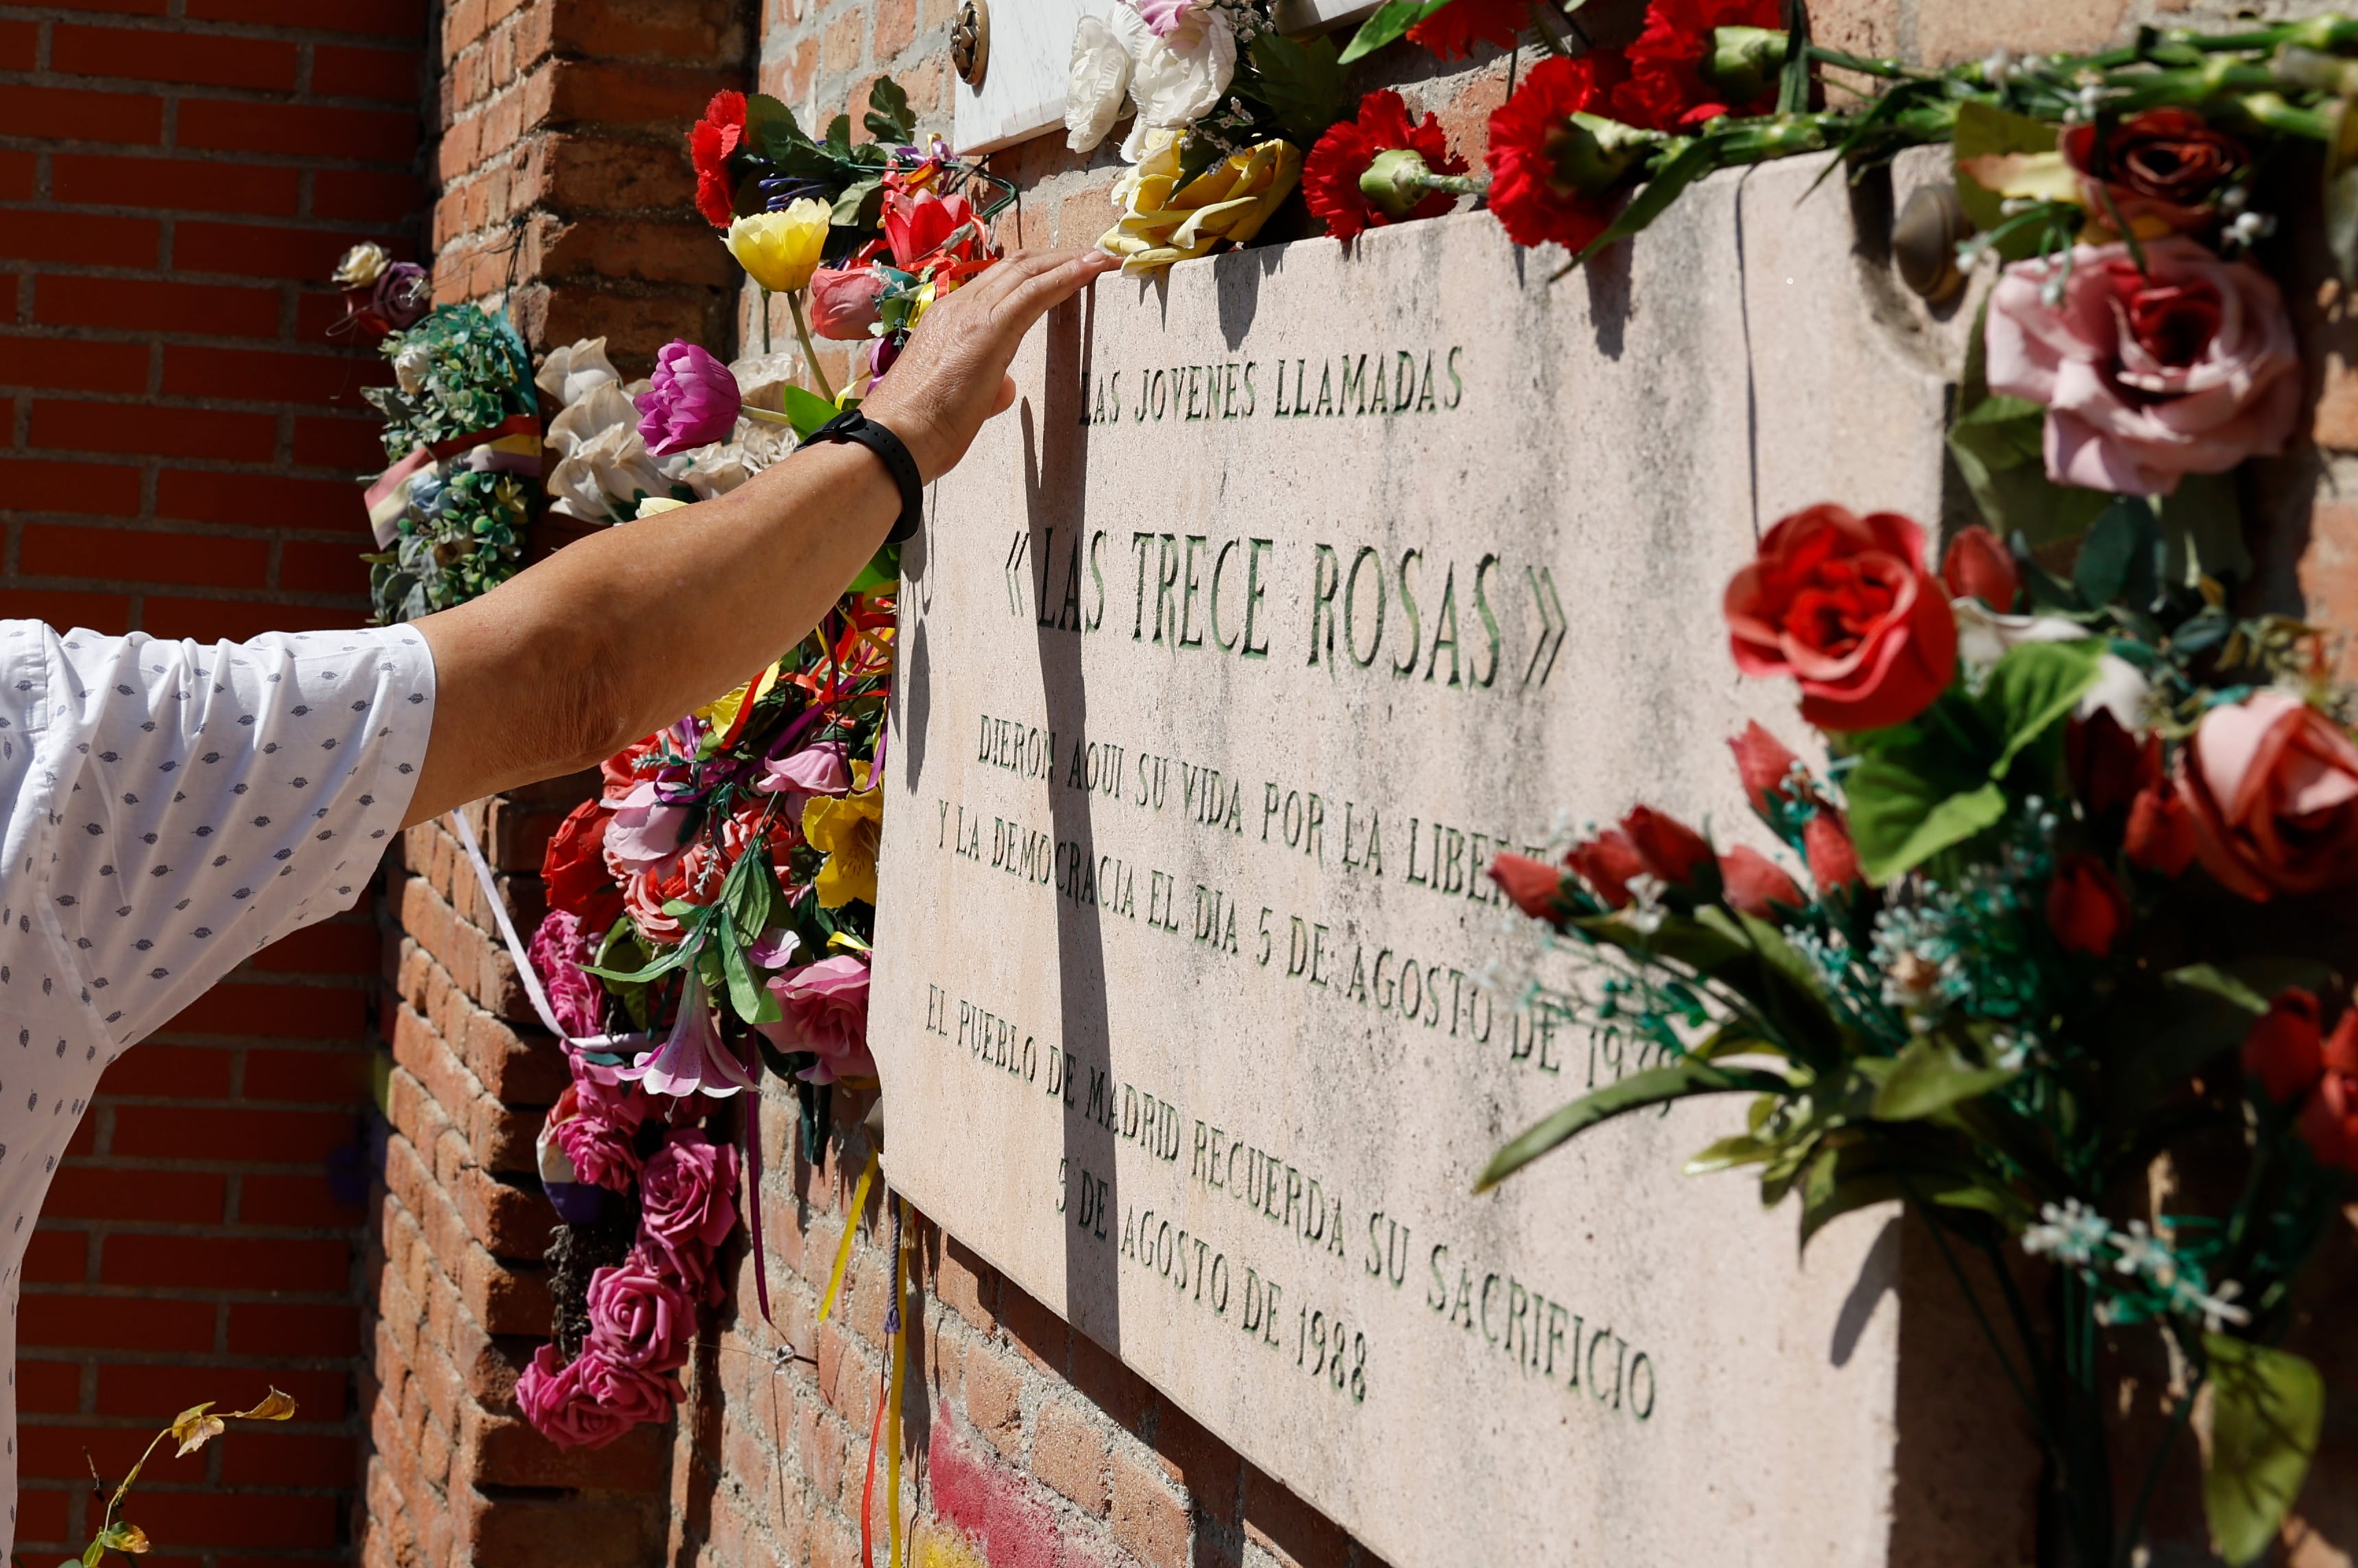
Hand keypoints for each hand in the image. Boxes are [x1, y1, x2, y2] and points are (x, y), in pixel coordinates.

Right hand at [859, 247, 1118, 481]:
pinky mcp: (988, 329)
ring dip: (1068, 261)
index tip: (1063, 273)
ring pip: (1027, 272)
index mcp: (947, 321)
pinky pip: (1035, 292)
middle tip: (1091, 257)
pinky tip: (1092, 268)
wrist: (894, 440)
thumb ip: (985, 388)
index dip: (1033, 274)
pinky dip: (1067, 276)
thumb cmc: (920, 432)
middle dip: (1055, 259)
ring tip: (1101, 257)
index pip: (996, 285)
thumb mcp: (959, 403)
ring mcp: (971, 314)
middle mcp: (958, 307)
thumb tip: (1005, 389)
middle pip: (1014, 268)